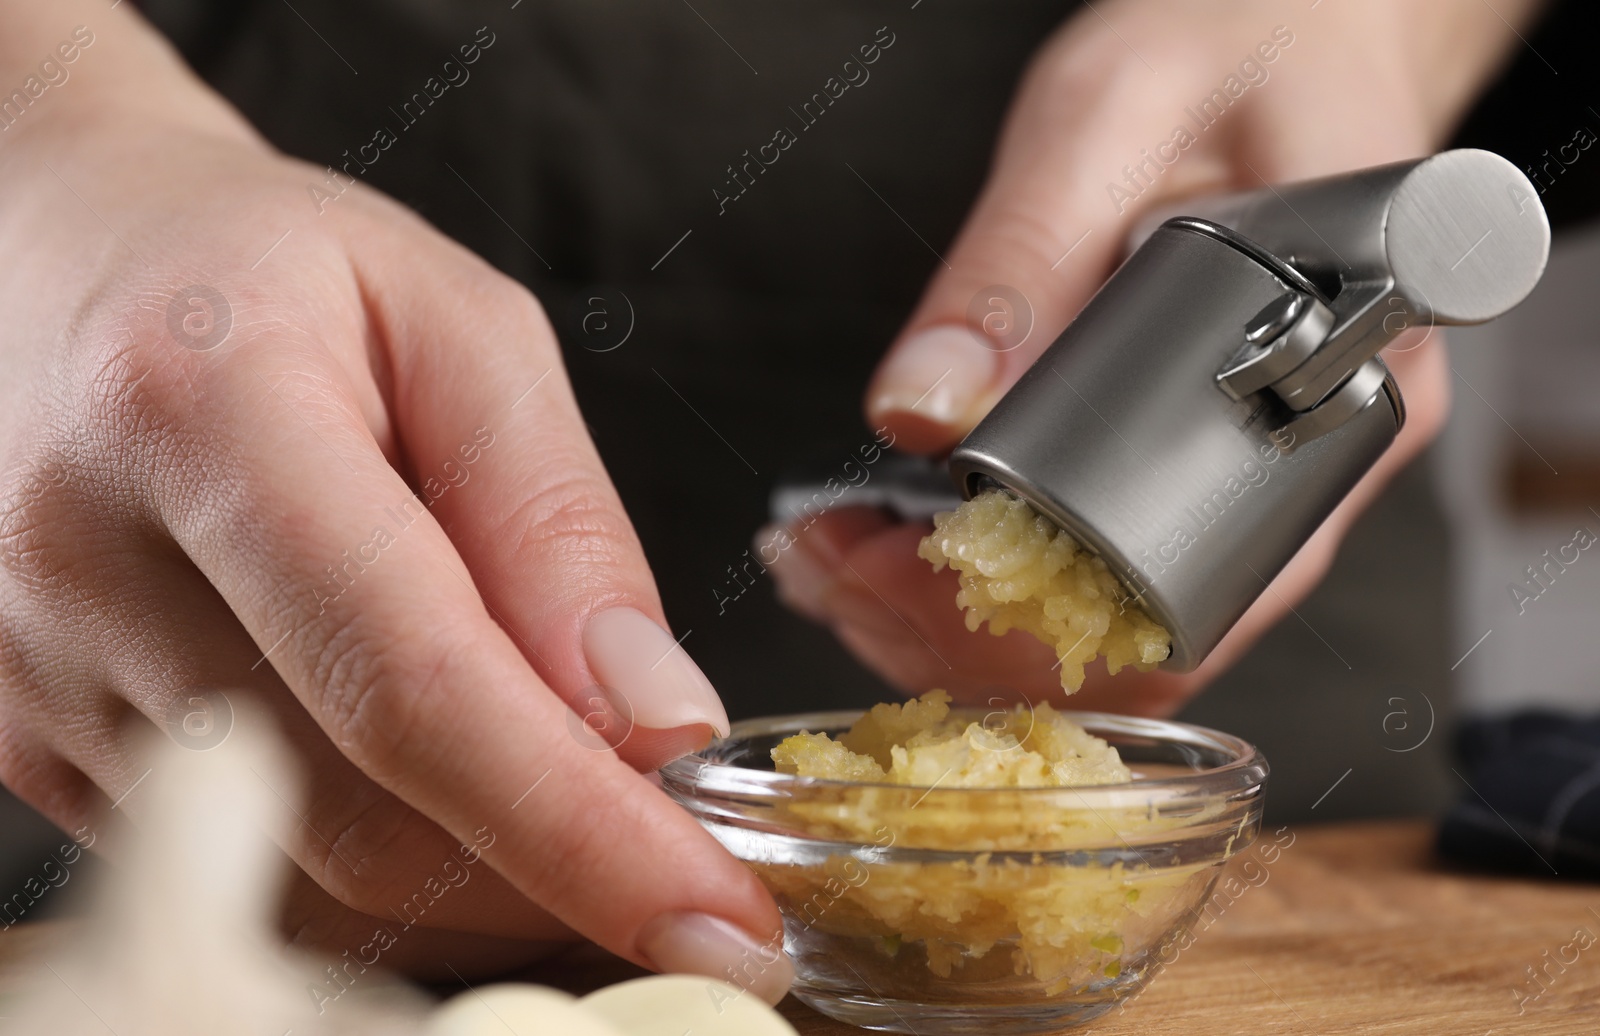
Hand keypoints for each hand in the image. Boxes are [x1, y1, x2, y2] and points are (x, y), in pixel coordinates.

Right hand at [0, 2, 786, 1000]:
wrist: (48, 264)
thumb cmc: (267, 271)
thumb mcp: (456, 328)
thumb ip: (556, 521)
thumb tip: (653, 716)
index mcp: (204, 416)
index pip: (411, 686)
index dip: (577, 825)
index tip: (716, 912)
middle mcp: (86, 569)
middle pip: (357, 816)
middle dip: (555, 874)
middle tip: (686, 864)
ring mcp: (37, 678)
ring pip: (302, 877)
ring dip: (478, 881)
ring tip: (574, 807)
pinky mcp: (32, 745)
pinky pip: (240, 871)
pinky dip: (380, 870)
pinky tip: (453, 801)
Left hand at [766, 0, 1544, 714]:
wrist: (1299, 31)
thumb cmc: (1245, 47)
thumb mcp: (1109, 119)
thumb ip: (1018, 263)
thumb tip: (925, 413)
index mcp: (1340, 372)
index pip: (1192, 582)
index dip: (1028, 613)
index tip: (894, 566)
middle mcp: (1314, 459)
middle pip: (1138, 637)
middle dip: (961, 631)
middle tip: (828, 564)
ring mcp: (1260, 479)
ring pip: (1112, 632)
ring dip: (953, 625)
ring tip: (829, 560)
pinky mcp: (1200, 469)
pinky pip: (1099, 582)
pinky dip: (980, 589)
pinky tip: (884, 550)